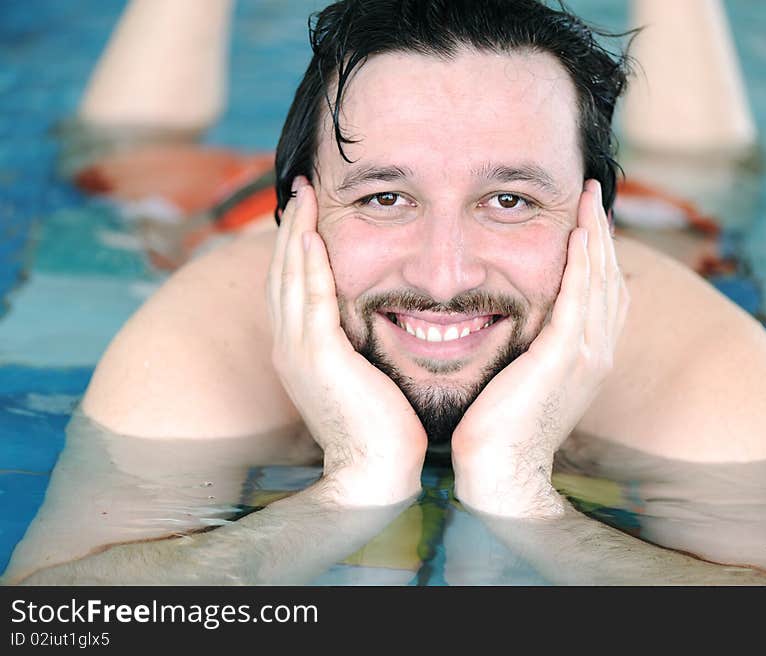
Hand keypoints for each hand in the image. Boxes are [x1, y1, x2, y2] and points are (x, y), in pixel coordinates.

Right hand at [266, 177, 426, 505]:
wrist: (375, 473)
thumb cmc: (380, 430)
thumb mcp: (361, 379)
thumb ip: (357, 348)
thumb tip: (375, 323)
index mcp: (298, 352)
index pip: (293, 287)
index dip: (296, 248)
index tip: (308, 215)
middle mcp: (288, 346)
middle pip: (283, 272)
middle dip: (290, 228)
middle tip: (299, 189)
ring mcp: (297, 350)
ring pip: (291, 276)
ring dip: (296, 231)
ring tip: (303, 194)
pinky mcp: (317, 354)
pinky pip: (310, 293)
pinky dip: (310, 259)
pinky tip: (314, 230)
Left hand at [451, 180, 628, 516]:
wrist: (501, 468)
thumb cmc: (500, 426)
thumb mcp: (524, 376)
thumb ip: (533, 345)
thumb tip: (520, 318)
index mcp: (589, 355)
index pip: (602, 290)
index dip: (598, 251)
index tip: (586, 217)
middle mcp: (598, 352)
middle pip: (609, 276)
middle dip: (602, 231)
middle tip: (592, 193)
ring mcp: (587, 355)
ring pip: (599, 280)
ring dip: (595, 234)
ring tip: (588, 197)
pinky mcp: (565, 357)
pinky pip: (579, 298)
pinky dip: (582, 264)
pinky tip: (578, 233)